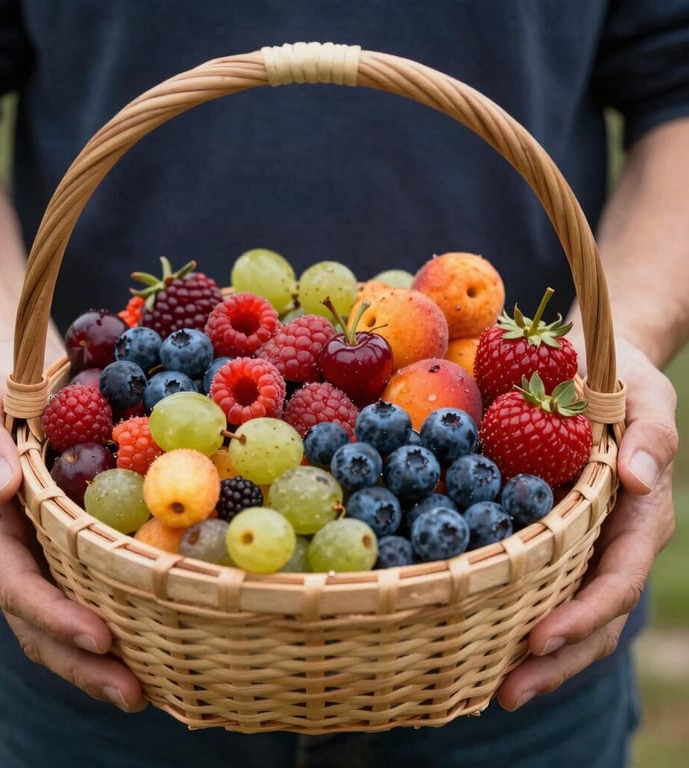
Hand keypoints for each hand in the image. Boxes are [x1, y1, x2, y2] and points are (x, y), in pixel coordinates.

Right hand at [0, 342, 146, 711]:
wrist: (10, 379)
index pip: (16, 584)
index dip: (54, 616)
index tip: (101, 638)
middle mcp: (11, 549)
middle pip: (39, 621)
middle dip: (83, 662)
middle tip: (135, 694)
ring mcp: (37, 551)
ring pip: (62, 617)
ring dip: (99, 660)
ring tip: (146, 691)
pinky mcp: (65, 543)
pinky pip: (85, 589)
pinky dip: (114, 620)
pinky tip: (152, 640)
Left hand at [497, 339, 677, 709]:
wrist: (598, 370)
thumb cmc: (622, 382)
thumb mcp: (643, 396)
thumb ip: (650, 436)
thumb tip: (642, 481)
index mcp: (639, 519)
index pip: (617, 581)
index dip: (583, 616)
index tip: (540, 639)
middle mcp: (611, 542)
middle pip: (593, 617)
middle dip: (556, 660)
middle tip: (506, 693)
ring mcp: (583, 544)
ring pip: (565, 611)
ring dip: (535, 656)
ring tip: (490, 690)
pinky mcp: (553, 535)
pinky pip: (539, 582)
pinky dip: (516, 615)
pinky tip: (479, 637)